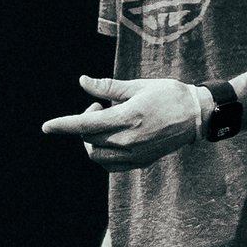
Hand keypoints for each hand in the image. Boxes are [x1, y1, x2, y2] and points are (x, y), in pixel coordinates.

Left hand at [40, 74, 208, 170]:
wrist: (199, 115)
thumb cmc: (169, 95)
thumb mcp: (137, 86)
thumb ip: (107, 87)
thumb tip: (82, 81)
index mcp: (126, 118)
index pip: (85, 125)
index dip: (63, 125)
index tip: (47, 127)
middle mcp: (129, 140)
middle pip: (89, 139)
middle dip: (83, 123)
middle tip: (97, 105)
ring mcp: (136, 154)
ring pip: (98, 156)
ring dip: (91, 141)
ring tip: (104, 122)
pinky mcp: (142, 162)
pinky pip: (112, 165)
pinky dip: (103, 154)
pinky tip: (110, 139)